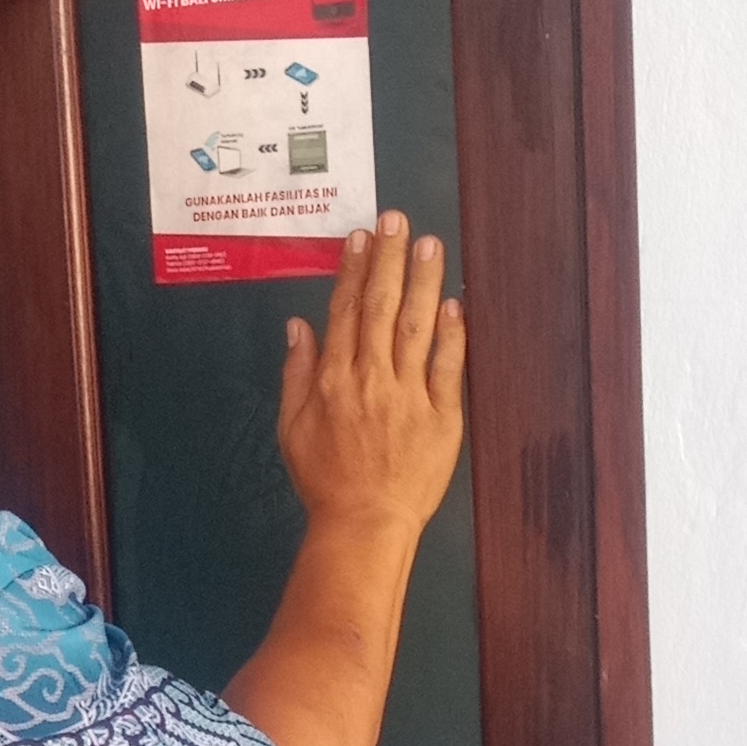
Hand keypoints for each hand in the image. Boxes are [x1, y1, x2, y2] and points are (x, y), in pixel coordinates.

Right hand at [277, 216, 465, 538]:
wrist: (364, 524)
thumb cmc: (325, 480)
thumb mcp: (292, 428)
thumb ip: (297, 373)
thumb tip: (299, 326)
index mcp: (334, 379)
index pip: (345, 311)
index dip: (354, 270)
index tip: (362, 237)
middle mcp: (371, 378)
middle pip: (382, 307)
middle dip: (390, 259)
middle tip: (397, 220)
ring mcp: (410, 395)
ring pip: (417, 326)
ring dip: (424, 281)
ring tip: (430, 245)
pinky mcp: (442, 416)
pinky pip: (449, 366)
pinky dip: (452, 332)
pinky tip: (454, 302)